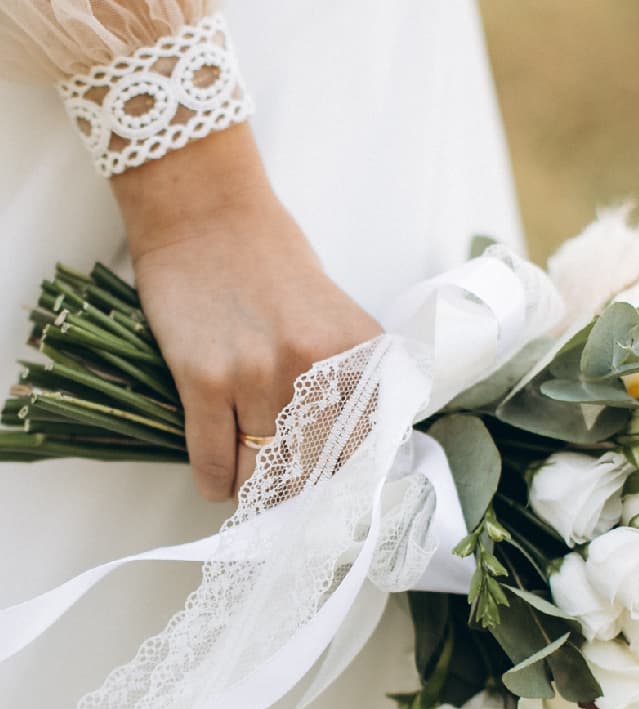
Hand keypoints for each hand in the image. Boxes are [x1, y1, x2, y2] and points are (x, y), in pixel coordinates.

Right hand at [112, 124, 380, 500]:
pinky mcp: (203, 379)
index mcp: (354, 351)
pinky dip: (216, 482)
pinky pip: (214, 460)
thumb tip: (352, 448)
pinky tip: (219, 481)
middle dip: (300, 492)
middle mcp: (311, 367)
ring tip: (252, 484)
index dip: (346, 475)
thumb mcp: (337, 314)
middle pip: (313, 467)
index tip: (334, 488)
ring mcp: (255, 375)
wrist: (205, 212)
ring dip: (256, 489)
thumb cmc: (270, 260)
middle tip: (289, 496)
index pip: (365, 444)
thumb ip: (351, 376)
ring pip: (263, 471)